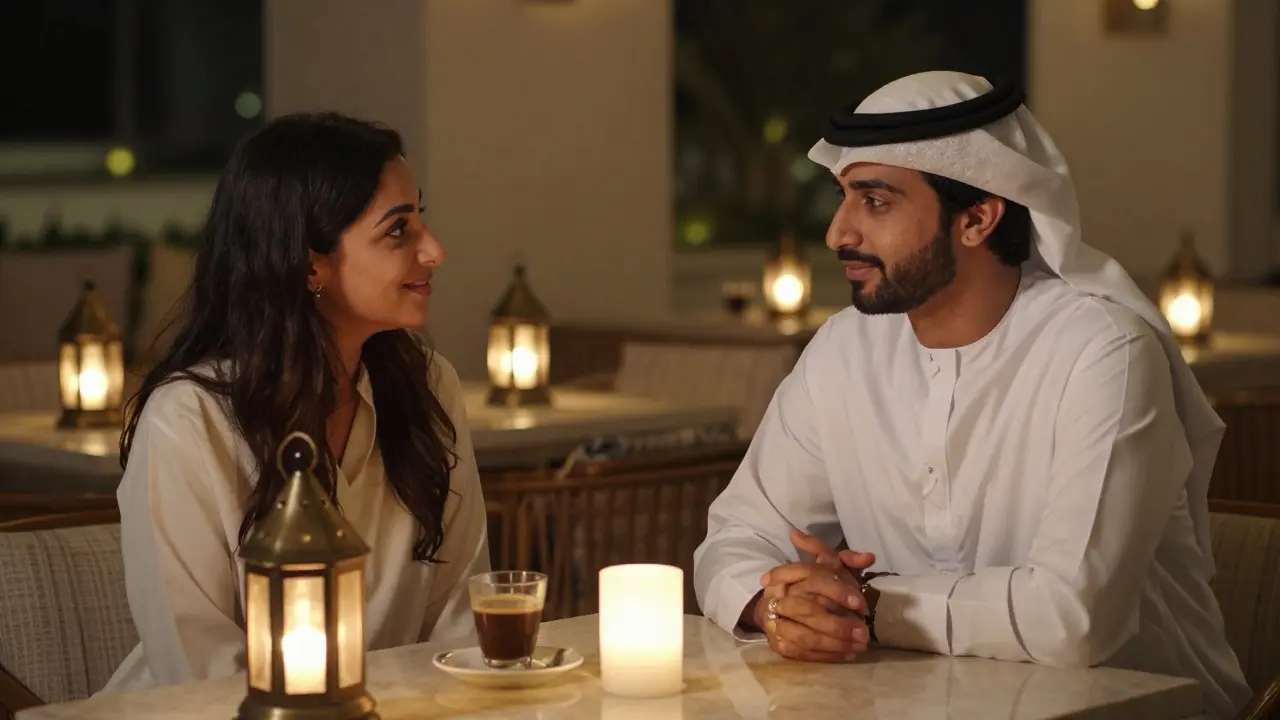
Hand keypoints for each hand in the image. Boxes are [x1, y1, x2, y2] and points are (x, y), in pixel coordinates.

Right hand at [751, 531, 875, 662]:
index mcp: (790, 574)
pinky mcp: (778, 643)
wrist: (776, 608)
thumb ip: (847, 560)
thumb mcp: (827, 568)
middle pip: (806, 609)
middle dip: (836, 623)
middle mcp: (778, 596)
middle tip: (863, 632)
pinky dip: (827, 656)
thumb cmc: (810, 586)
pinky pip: (802, 653)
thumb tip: (868, 558)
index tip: (859, 604)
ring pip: (804, 635)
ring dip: (834, 643)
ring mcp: (774, 621)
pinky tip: (848, 654)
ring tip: (859, 646)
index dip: (836, 590)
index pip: (811, 577)